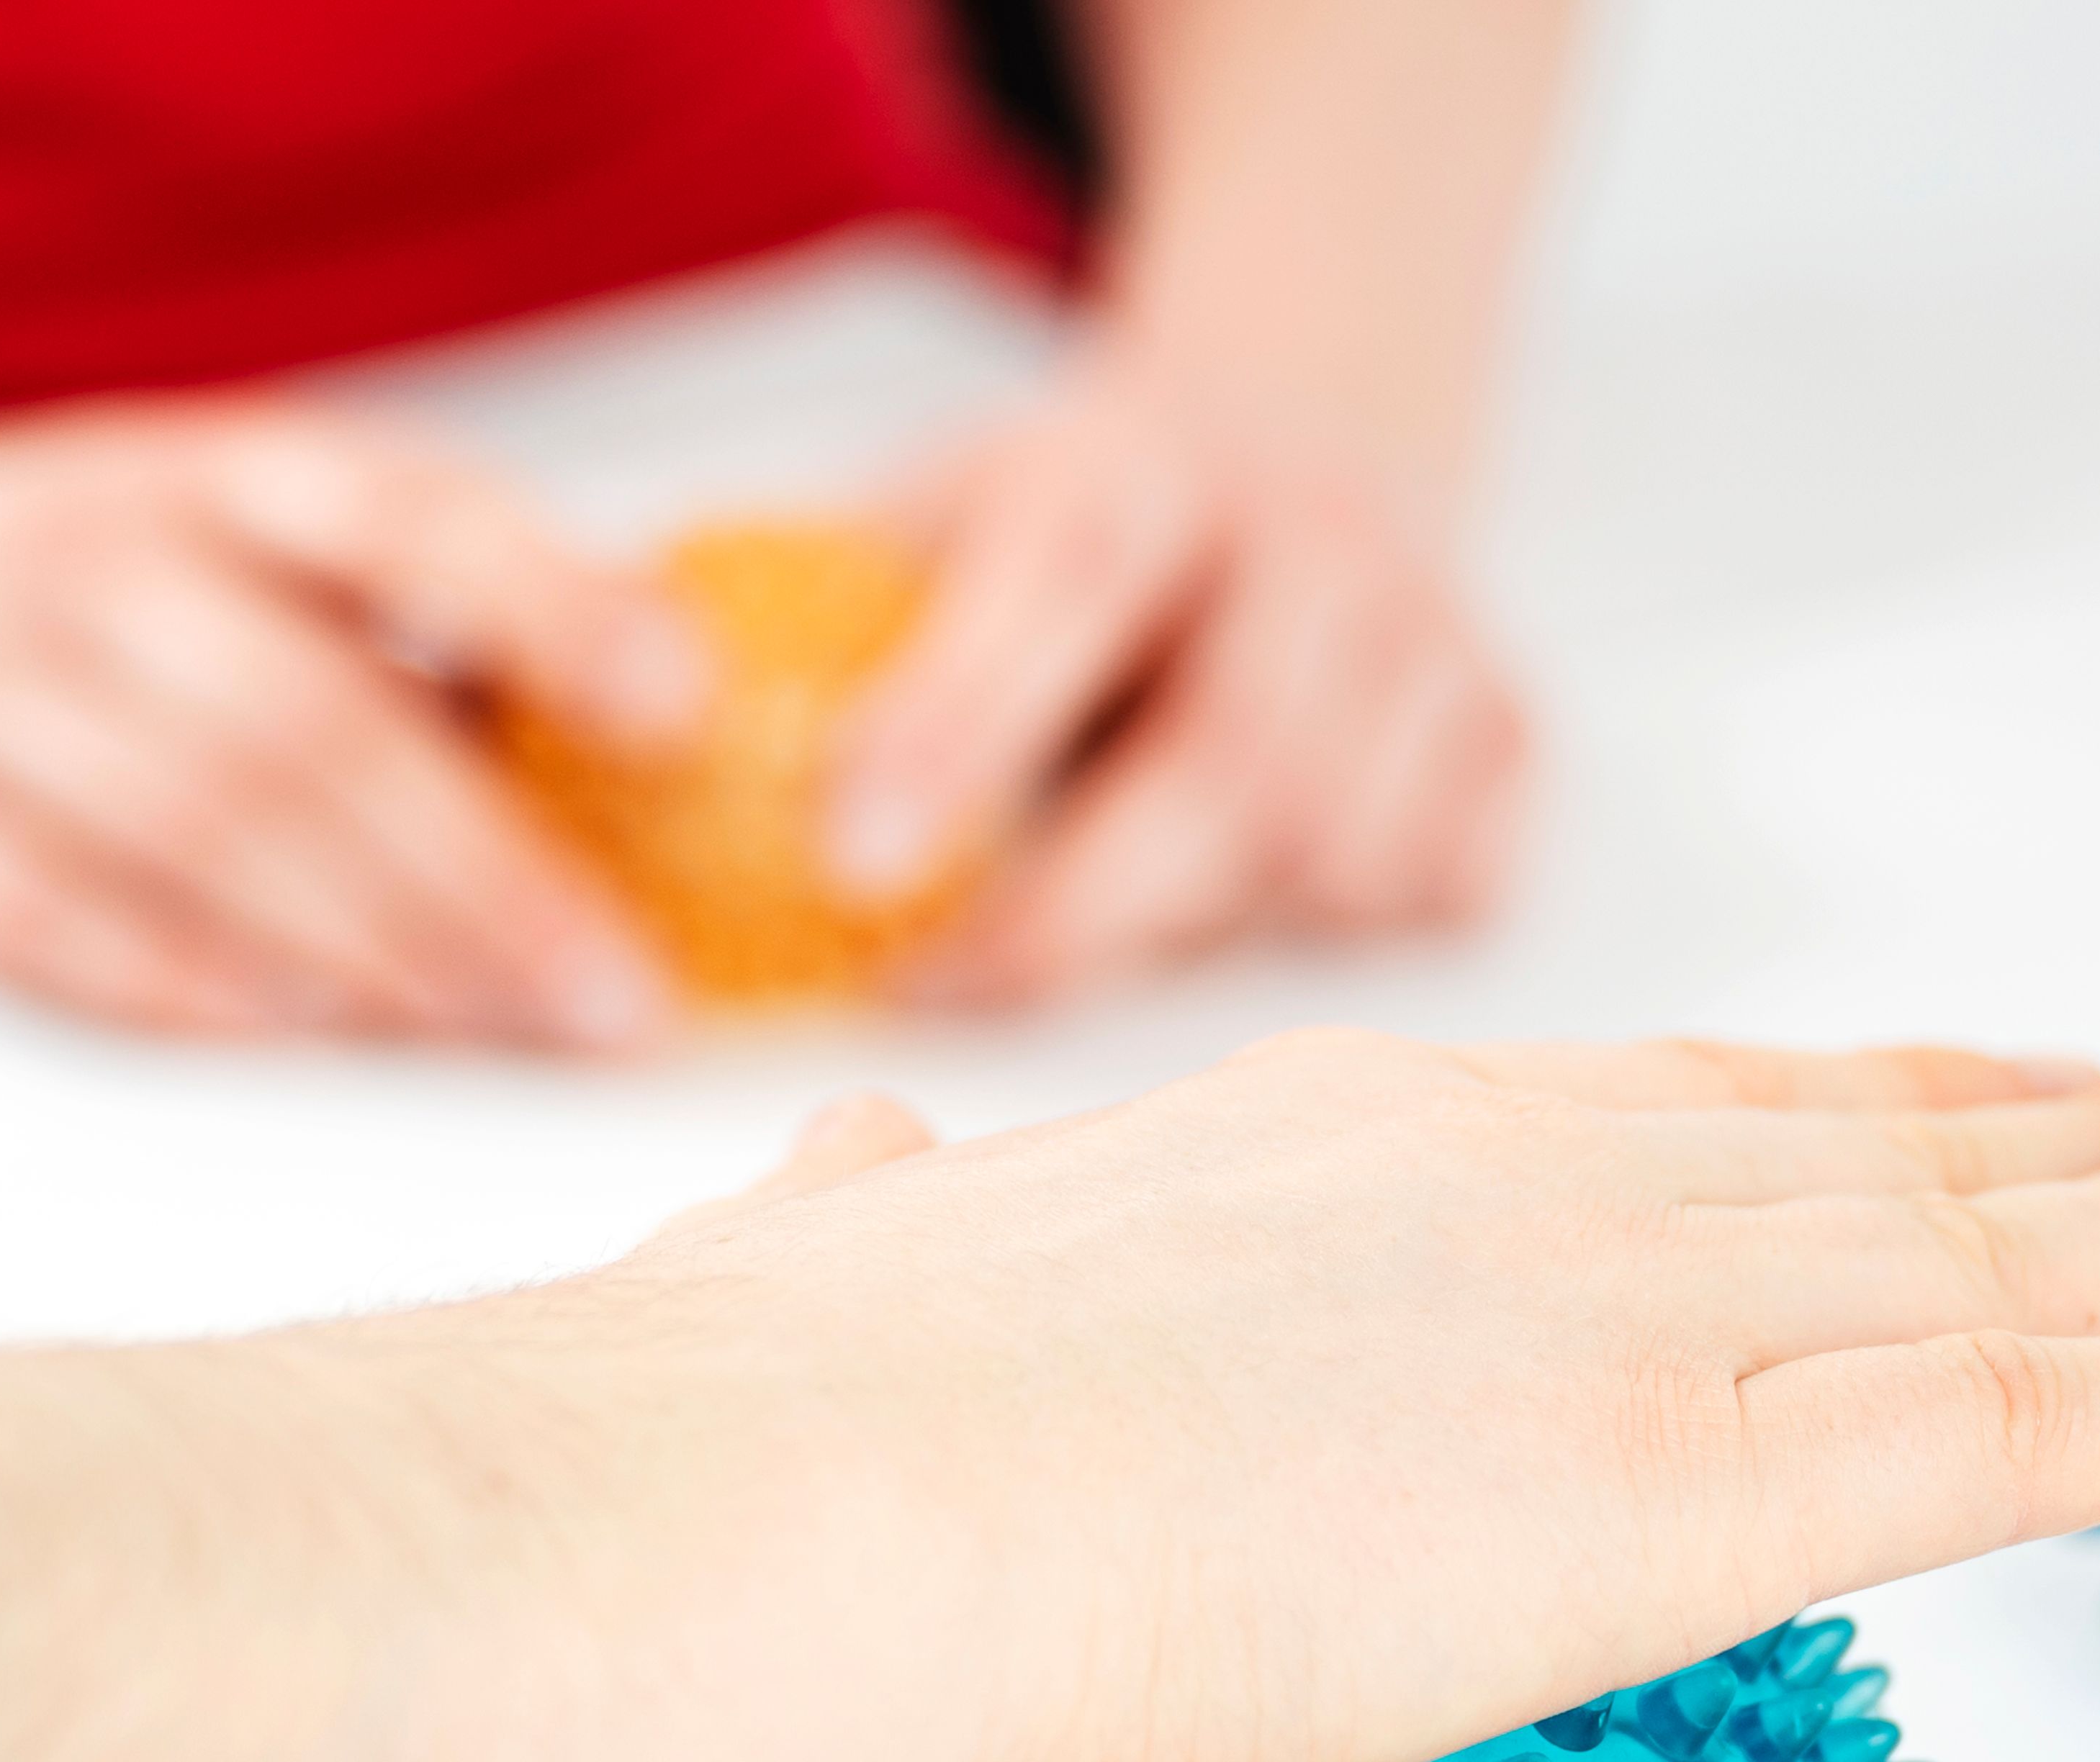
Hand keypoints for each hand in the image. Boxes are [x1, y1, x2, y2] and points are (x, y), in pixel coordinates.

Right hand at [0, 397, 703, 1047]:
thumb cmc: (39, 593)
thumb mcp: (198, 533)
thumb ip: (390, 622)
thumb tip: (649, 758)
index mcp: (194, 471)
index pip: (394, 511)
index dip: (547, 603)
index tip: (679, 712)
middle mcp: (75, 559)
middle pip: (312, 721)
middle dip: (486, 874)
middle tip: (614, 995)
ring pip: (194, 830)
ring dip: (365, 950)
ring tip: (492, 1035)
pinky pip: (44, 921)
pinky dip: (184, 988)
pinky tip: (296, 1037)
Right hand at [529, 1027, 2099, 1761]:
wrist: (760, 1512)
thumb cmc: (744, 1447)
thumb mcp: (801, 1277)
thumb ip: (851, 1237)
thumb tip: (823, 1188)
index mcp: (1321, 1147)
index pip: (1655, 1111)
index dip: (1845, 1102)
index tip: (1973, 1099)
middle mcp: (1507, 1184)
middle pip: (1863, 1143)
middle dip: (2074, 1121)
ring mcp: (1605, 1322)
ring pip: (1976, 1255)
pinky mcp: (1669, 1499)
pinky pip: (2005, 1430)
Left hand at [813, 360, 1526, 1003]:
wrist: (1293, 437)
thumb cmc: (1060, 527)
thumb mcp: (929, 513)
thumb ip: (796, 611)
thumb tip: (586, 713)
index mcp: (1146, 453)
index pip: (1067, 576)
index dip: (964, 722)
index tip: (849, 862)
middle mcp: (1316, 533)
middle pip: (1236, 761)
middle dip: (1080, 912)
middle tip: (940, 986)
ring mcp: (1437, 638)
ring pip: (1341, 853)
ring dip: (1199, 929)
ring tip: (1097, 915)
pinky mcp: (1513, 738)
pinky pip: (1439, 892)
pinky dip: (1332, 926)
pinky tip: (1246, 894)